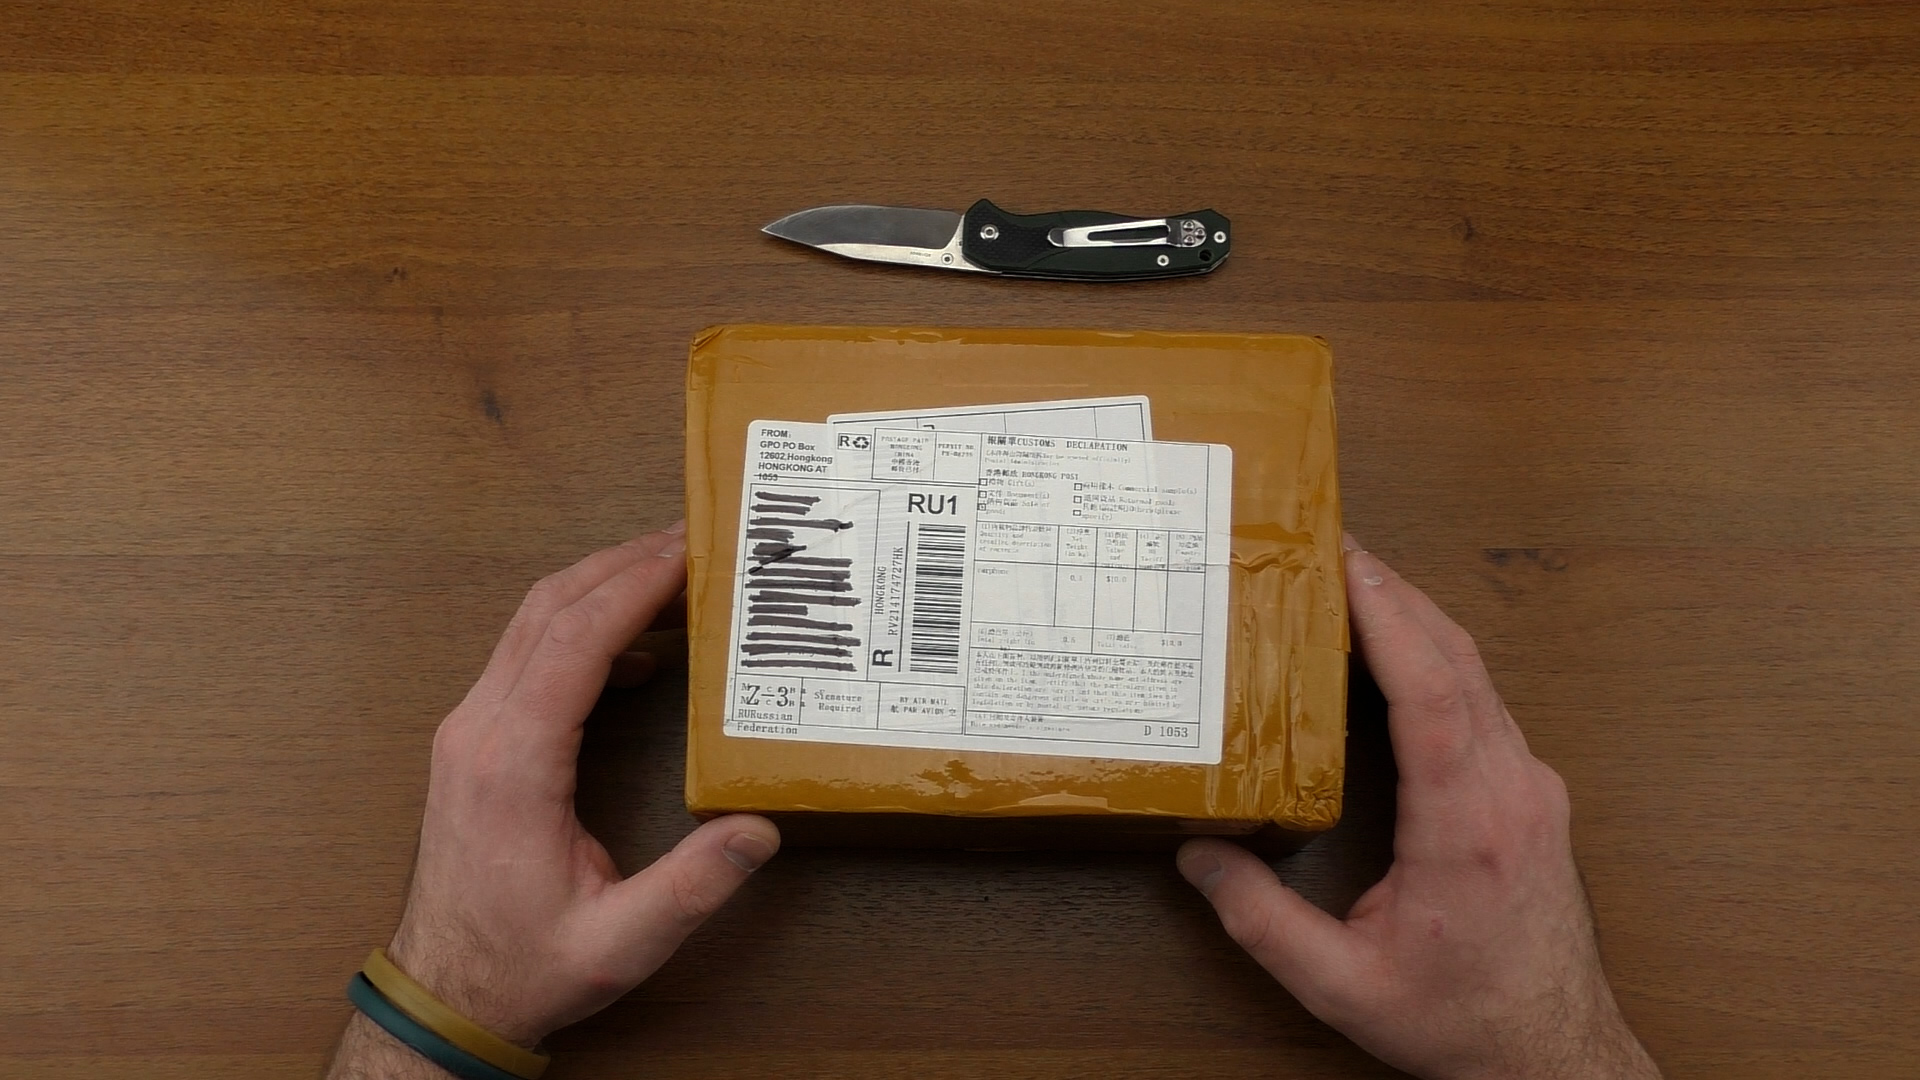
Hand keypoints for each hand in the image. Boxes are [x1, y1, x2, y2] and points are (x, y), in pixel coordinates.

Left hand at [331, 524, 779, 1075]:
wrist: (445, 994)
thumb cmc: (524, 966)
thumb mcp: (619, 943)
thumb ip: (692, 887)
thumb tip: (758, 830)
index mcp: (513, 765)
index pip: (576, 640)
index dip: (636, 587)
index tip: (689, 551)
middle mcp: (480, 731)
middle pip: (550, 609)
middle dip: (624, 563)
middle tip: (695, 539)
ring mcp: (469, 730)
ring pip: (532, 623)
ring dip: (601, 587)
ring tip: (674, 574)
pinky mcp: (474, 740)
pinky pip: (525, 654)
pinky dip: (582, 627)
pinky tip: (637, 647)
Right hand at [1177, 538, 1658, 1079]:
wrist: (1554, 1054)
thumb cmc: (1463, 1021)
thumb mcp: (1344, 985)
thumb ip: (1262, 921)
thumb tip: (1199, 855)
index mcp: (1467, 827)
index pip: (1433, 693)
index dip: (1389, 619)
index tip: (1346, 565)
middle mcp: (1511, 790)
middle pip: (1457, 658)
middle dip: (1393, 591)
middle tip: (1329, 544)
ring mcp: (1530, 785)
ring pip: (1476, 671)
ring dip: (1415, 617)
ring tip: (1353, 580)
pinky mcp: (1529, 791)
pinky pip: (1482, 698)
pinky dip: (1434, 656)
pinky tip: (1394, 647)